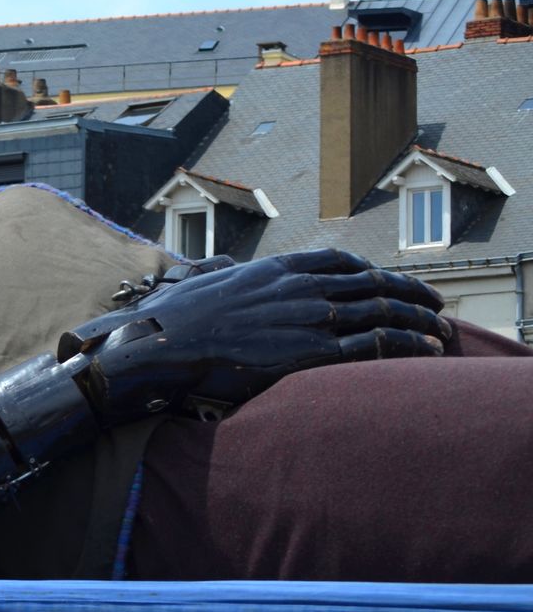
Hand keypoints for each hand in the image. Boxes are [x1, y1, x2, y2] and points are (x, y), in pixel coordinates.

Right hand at [61, 249, 449, 420]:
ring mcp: (309, 316)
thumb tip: (218, 266)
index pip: (341, 262)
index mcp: (279, 268)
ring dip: (419, 318)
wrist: (169, 341)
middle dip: (411, 293)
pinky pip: (373, 343)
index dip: (374, 270)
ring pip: (382, 311)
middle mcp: (302, 287)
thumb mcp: (205, 279)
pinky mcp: (312, 350)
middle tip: (436, 304)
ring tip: (442, 329)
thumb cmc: (181, 316)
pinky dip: (406, 343)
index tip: (392, 280)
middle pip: (373, 284)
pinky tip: (425, 348)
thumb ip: (222, 270)